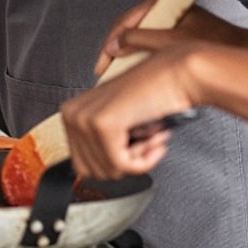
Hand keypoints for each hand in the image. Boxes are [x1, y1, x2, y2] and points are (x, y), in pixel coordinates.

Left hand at [62, 44, 198, 180]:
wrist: (176, 74)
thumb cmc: (153, 95)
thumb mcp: (116, 120)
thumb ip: (99, 143)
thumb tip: (98, 173)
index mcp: (71, 112)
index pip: (81, 164)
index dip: (113, 163)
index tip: (132, 147)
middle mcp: (72, 113)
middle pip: (92, 172)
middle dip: (125, 163)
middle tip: (145, 143)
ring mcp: (85, 118)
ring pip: (108, 170)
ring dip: (138, 160)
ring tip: (151, 137)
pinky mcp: (104, 124)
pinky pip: (122, 165)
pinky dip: (144, 161)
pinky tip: (155, 141)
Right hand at [94, 3, 246, 75]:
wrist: (243, 51)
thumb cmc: (217, 42)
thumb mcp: (172, 42)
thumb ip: (140, 41)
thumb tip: (117, 45)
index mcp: (163, 1)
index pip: (125, 20)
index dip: (111, 42)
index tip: (104, 61)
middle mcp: (165, 8)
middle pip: (130, 29)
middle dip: (116, 50)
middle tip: (107, 70)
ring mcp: (170, 20)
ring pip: (139, 38)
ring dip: (128, 56)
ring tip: (120, 73)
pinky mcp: (175, 33)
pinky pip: (150, 44)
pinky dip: (141, 58)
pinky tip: (139, 71)